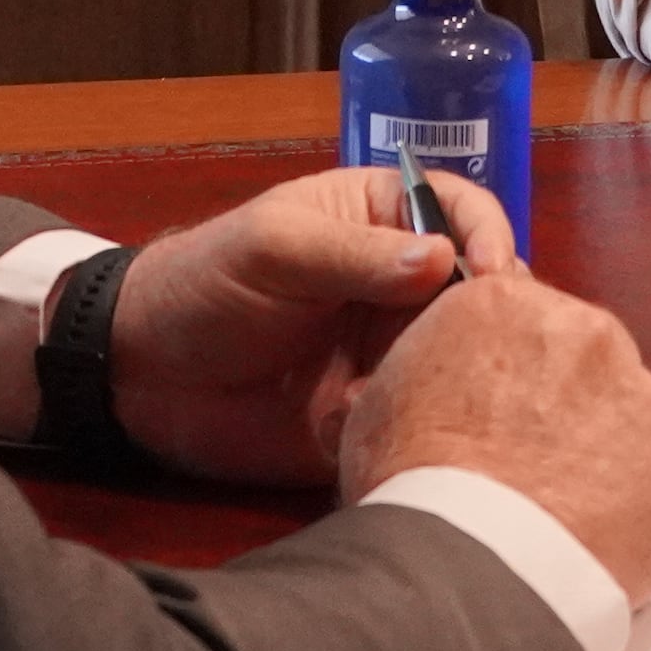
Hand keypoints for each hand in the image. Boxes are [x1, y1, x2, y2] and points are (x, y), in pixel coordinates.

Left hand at [108, 164, 508, 484]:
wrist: (142, 375)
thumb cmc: (205, 282)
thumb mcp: (274, 248)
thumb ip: (354, 255)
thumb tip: (444, 261)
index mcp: (381, 222)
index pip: (460, 213)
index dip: (490, 236)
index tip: (498, 276)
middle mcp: (399, 288)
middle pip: (478, 293)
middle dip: (500, 315)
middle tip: (507, 345)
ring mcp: (391, 355)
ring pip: (463, 360)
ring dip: (476, 375)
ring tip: (485, 395)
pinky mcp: (377, 417)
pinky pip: (425, 422)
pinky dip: (438, 429)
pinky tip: (441, 437)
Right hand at [338, 269, 650, 602]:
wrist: (470, 567)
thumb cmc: (417, 490)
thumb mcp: (376, 407)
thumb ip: (414, 373)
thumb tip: (408, 386)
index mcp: (508, 303)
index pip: (524, 320)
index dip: (513, 372)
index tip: (501, 413)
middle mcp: (586, 332)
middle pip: (587, 364)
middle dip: (568, 410)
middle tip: (532, 470)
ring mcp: (645, 396)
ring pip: (634, 423)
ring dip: (609, 459)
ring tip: (564, 516)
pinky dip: (648, 514)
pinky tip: (602, 544)